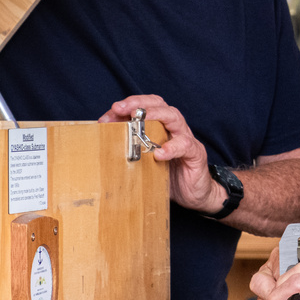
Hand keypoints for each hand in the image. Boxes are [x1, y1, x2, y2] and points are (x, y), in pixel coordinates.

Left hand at [100, 94, 223, 214]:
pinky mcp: (195, 154)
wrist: (194, 195)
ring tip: (139, 121)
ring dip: (155, 115)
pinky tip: (160, 154)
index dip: (129, 105)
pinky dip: (172, 147)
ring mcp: (186, 139)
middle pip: (160, 105)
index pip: (147, 106)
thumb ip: (131, 150)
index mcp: (162, 127)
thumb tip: (104, 145)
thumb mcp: (145, 162)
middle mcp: (174, 129)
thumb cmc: (167, 176)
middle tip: (120, 108)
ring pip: (174, 117)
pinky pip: (185, 145)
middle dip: (139, 104)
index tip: (110, 112)